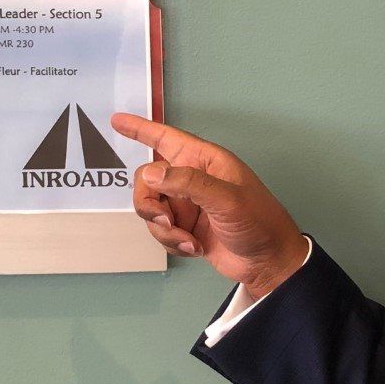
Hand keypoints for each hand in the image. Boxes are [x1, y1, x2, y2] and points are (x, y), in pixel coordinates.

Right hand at [110, 114, 310, 299]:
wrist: (268, 262)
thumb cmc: (259, 222)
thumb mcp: (227, 199)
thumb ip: (188, 183)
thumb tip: (151, 174)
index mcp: (204, 161)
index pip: (165, 138)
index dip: (140, 129)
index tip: (116, 121)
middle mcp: (192, 179)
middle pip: (147, 181)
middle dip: (149, 203)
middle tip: (166, 221)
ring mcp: (188, 205)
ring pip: (151, 210)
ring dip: (165, 230)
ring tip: (189, 241)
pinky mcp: (186, 229)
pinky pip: (161, 232)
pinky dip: (173, 243)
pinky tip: (196, 248)